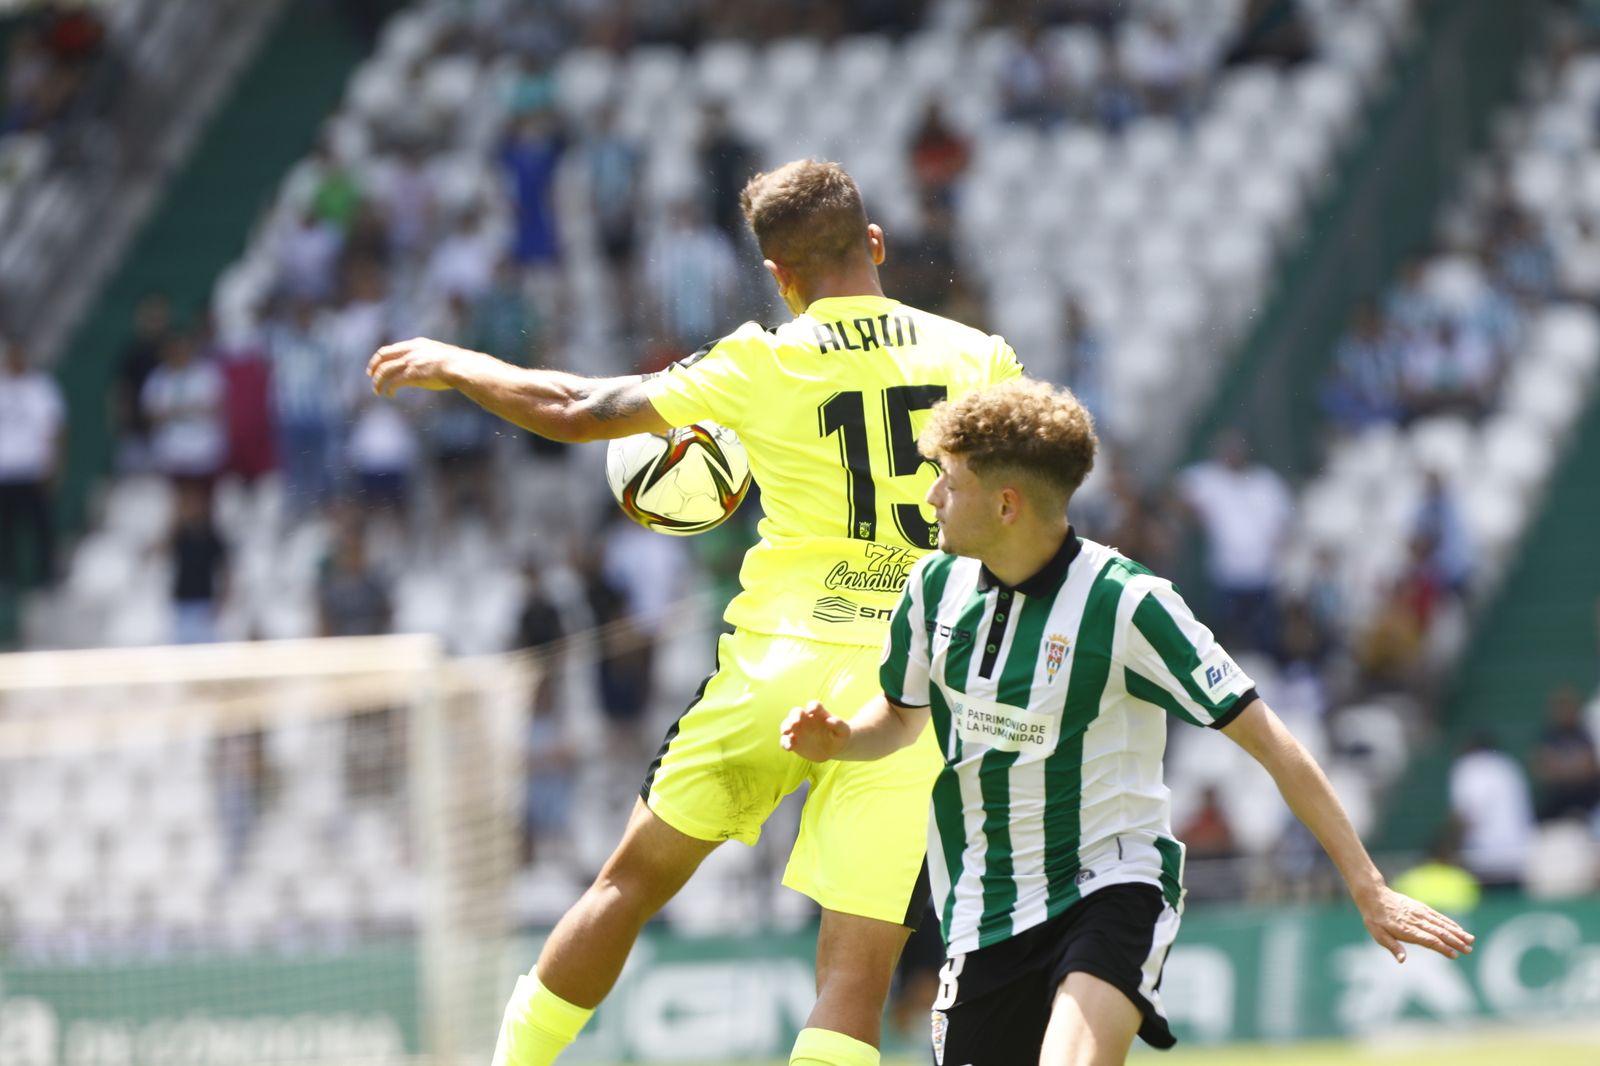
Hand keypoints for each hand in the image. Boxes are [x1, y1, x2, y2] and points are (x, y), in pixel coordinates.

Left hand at [367, 337, 473, 396]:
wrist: (460, 366)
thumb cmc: (457, 364)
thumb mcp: (441, 355)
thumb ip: (432, 358)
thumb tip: (434, 366)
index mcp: (416, 344)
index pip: (392, 348)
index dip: (382, 357)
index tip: (378, 365)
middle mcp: (410, 351)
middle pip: (383, 356)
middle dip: (374, 366)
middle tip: (371, 376)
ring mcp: (409, 362)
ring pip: (384, 371)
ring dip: (378, 382)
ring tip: (377, 391)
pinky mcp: (411, 375)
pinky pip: (393, 383)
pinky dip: (389, 389)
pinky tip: (390, 395)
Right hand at [780, 701, 849, 761]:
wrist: (833, 748)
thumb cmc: (839, 736)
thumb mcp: (843, 732)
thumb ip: (839, 724)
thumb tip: (830, 720)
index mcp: (818, 713)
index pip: (814, 705)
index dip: (812, 706)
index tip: (812, 711)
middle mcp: (805, 718)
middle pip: (796, 712)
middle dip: (794, 716)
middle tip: (795, 723)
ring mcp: (798, 730)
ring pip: (787, 724)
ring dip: (785, 727)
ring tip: (786, 733)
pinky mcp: (794, 741)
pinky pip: (786, 740)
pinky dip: (785, 742)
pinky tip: (789, 748)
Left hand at [1357, 885, 1474, 962]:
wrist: (1374, 895)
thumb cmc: (1375, 919)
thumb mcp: (1378, 935)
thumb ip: (1392, 947)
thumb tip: (1402, 960)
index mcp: (1407, 930)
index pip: (1429, 940)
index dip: (1442, 948)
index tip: (1455, 955)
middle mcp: (1416, 921)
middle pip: (1439, 932)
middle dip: (1455, 942)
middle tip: (1469, 950)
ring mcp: (1420, 913)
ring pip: (1442, 924)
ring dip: (1457, 932)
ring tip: (1470, 940)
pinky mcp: (1421, 908)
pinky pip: (1438, 916)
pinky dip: (1450, 922)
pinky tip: (1459, 929)